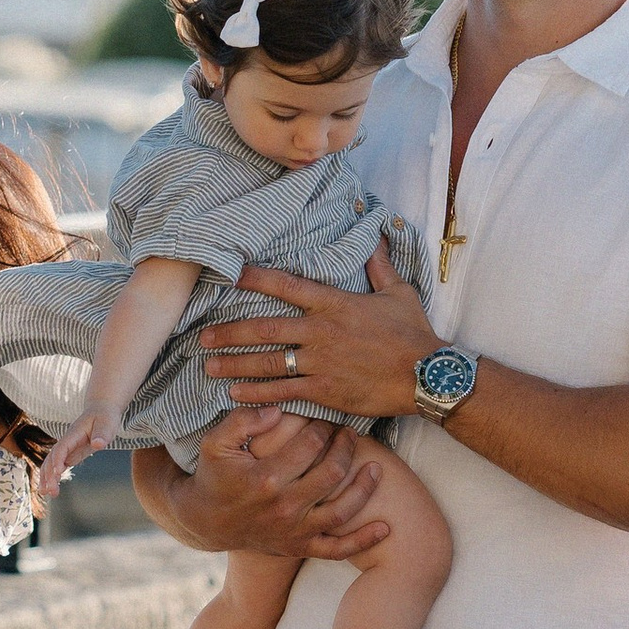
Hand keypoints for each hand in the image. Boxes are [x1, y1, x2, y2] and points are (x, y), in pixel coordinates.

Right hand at [40, 411, 116, 499]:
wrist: (101, 410)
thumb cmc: (105, 417)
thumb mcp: (108, 423)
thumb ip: (102, 434)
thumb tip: (98, 444)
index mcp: (74, 433)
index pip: (62, 447)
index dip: (58, 459)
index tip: (58, 472)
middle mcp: (67, 441)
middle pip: (52, 457)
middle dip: (49, 474)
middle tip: (50, 491)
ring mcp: (67, 448)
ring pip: (51, 462)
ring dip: (47, 477)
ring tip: (45, 493)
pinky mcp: (70, 453)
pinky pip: (57, 465)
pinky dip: (52, 476)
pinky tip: (50, 488)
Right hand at [146, 408, 390, 559]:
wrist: (206, 522)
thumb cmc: (214, 476)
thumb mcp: (215, 443)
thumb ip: (243, 421)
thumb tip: (279, 409)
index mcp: (265, 479)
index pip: (309, 445)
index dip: (322, 426)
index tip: (325, 419)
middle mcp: (284, 507)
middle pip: (332, 473)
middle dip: (346, 448)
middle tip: (351, 434)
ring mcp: (294, 531)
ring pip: (342, 510)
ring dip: (365, 488)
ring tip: (377, 468)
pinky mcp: (300, 547)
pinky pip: (337, 550)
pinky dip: (363, 541)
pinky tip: (385, 528)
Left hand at [199, 251, 438, 422]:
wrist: (427, 375)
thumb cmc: (413, 333)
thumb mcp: (398, 292)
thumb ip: (378, 265)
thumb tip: (376, 234)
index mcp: (333, 303)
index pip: (286, 285)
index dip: (255, 278)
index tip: (229, 274)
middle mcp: (320, 331)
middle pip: (263, 329)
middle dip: (229, 333)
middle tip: (202, 337)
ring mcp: (320, 362)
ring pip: (267, 363)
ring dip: (234, 365)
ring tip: (209, 367)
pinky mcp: (324, 391)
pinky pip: (283, 391)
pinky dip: (256, 394)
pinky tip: (235, 395)